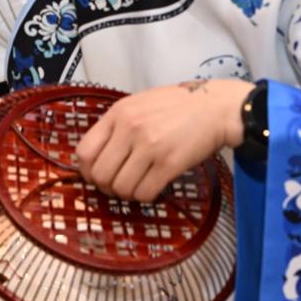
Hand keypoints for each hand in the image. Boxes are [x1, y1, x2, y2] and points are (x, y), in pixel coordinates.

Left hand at [73, 79, 251, 201]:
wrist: (216, 107)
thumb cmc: (178, 106)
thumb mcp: (139, 104)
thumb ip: (117, 126)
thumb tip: (98, 157)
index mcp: (118, 113)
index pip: (84, 152)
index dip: (87, 171)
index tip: (97, 176)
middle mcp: (130, 129)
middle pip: (100, 175)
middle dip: (106, 187)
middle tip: (118, 185)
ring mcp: (149, 147)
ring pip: (120, 188)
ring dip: (126, 194)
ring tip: (137, 186)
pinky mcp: (169, 164)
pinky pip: (144, 193)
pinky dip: (145, 197)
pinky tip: (152, 187)